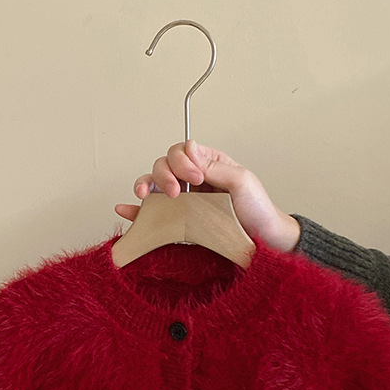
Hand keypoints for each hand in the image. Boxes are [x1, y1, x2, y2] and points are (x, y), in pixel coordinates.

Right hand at [113, 140, 301, 252]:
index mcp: (208, 164)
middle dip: (165, 174)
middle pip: (164, 165)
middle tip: (178, 192)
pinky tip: (126, 209)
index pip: (182, 151)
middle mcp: (192, 181)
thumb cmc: (257, 210)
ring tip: (146, 195)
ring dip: (145, 185)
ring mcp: (184, 201)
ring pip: (153, 185)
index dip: (182, 161)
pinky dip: (135, 210)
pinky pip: (151, 213)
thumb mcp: (242, 181)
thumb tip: (189, 146)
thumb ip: (213, 165)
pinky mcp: (177, 222)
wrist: (263, 242)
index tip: (196, 178)